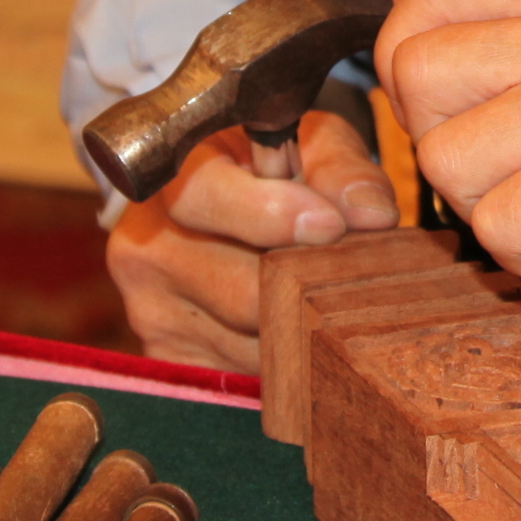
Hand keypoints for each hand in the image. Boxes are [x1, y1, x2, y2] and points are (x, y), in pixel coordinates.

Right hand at [100, 105, 395, 369]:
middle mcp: (147, 246)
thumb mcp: (311, 145)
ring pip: (253, 342)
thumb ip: (342, 171)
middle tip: (354, 276)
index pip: (207, 196)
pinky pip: (242, 374)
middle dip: (308, 286)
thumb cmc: (278, 169)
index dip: (273, 212)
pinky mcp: (172, 359)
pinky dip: (284, 358)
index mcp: (173, 177)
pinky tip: (300, 329)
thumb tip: (372, 213)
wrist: (223, 213)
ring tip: (330, 298)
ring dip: (304, 325)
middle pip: (241, 289)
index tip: (330, 225)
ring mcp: (152, 309)